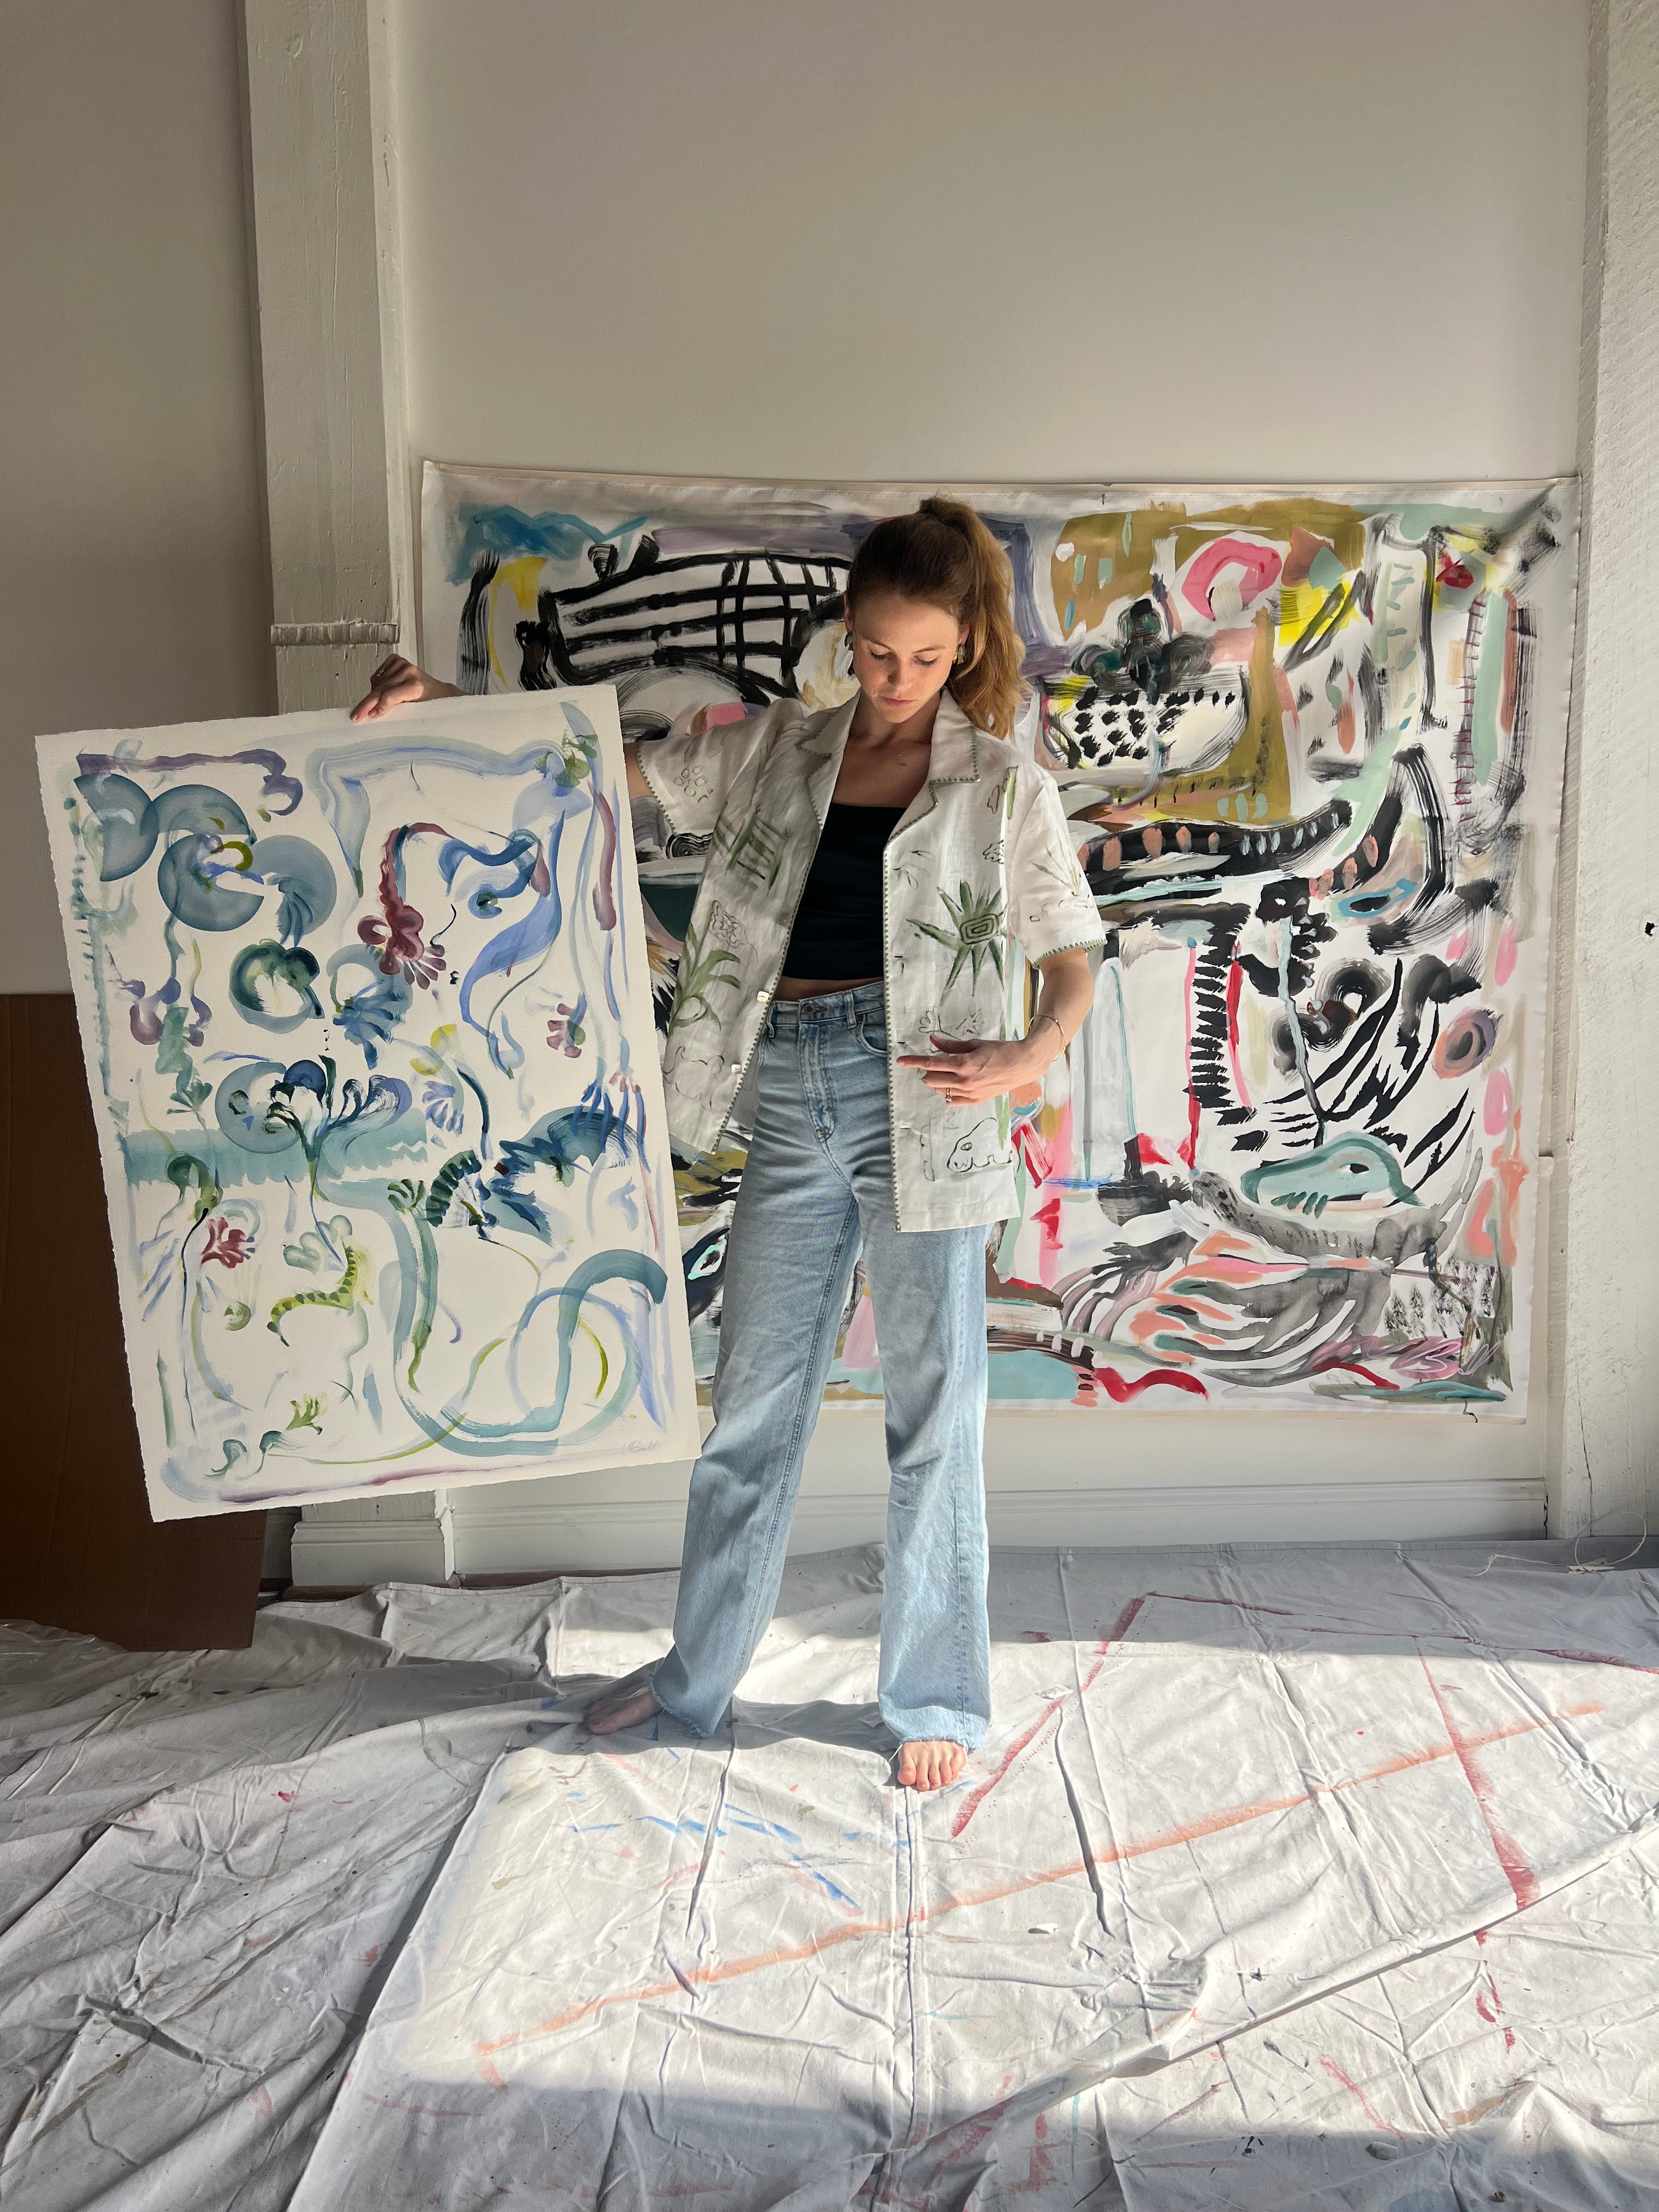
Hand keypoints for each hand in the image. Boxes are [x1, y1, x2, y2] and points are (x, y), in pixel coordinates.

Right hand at [349, 655, 458, 721]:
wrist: (439, 692)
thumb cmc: (431, 704)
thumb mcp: (417, 713)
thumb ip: (399, 713)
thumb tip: (375, 715)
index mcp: (417, 686)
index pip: (390, 696)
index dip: (378, 707)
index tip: (370, 716)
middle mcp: (409, 672)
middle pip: (380, 690)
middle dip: (366, 704)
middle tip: (356, 715)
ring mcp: (402, 664)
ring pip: (376, 682)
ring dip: (373, 695)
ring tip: (377, 706)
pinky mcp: (396, 660)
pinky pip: (378, 675)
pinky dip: (376, 684)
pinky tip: (383, 692)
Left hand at [898, 1033, 1044, 1107]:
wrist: (1023, 1065)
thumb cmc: (1000, 1050)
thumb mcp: (975, 1044)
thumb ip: (951, 1045)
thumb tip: (932, 1040)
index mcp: (963, 1064)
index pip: (931, 1064)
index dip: (913, 1062)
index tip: (901, 1061)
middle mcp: (964, 1081)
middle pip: (931, 1079)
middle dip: (928, 1071)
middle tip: (937, 1063)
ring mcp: (970, 1093)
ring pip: (940, 1090)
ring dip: (937, 1081)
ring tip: (949, 1073)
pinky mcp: (976, 1101)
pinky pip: (952, 1101)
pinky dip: (947, 1093)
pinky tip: (952, 1087)